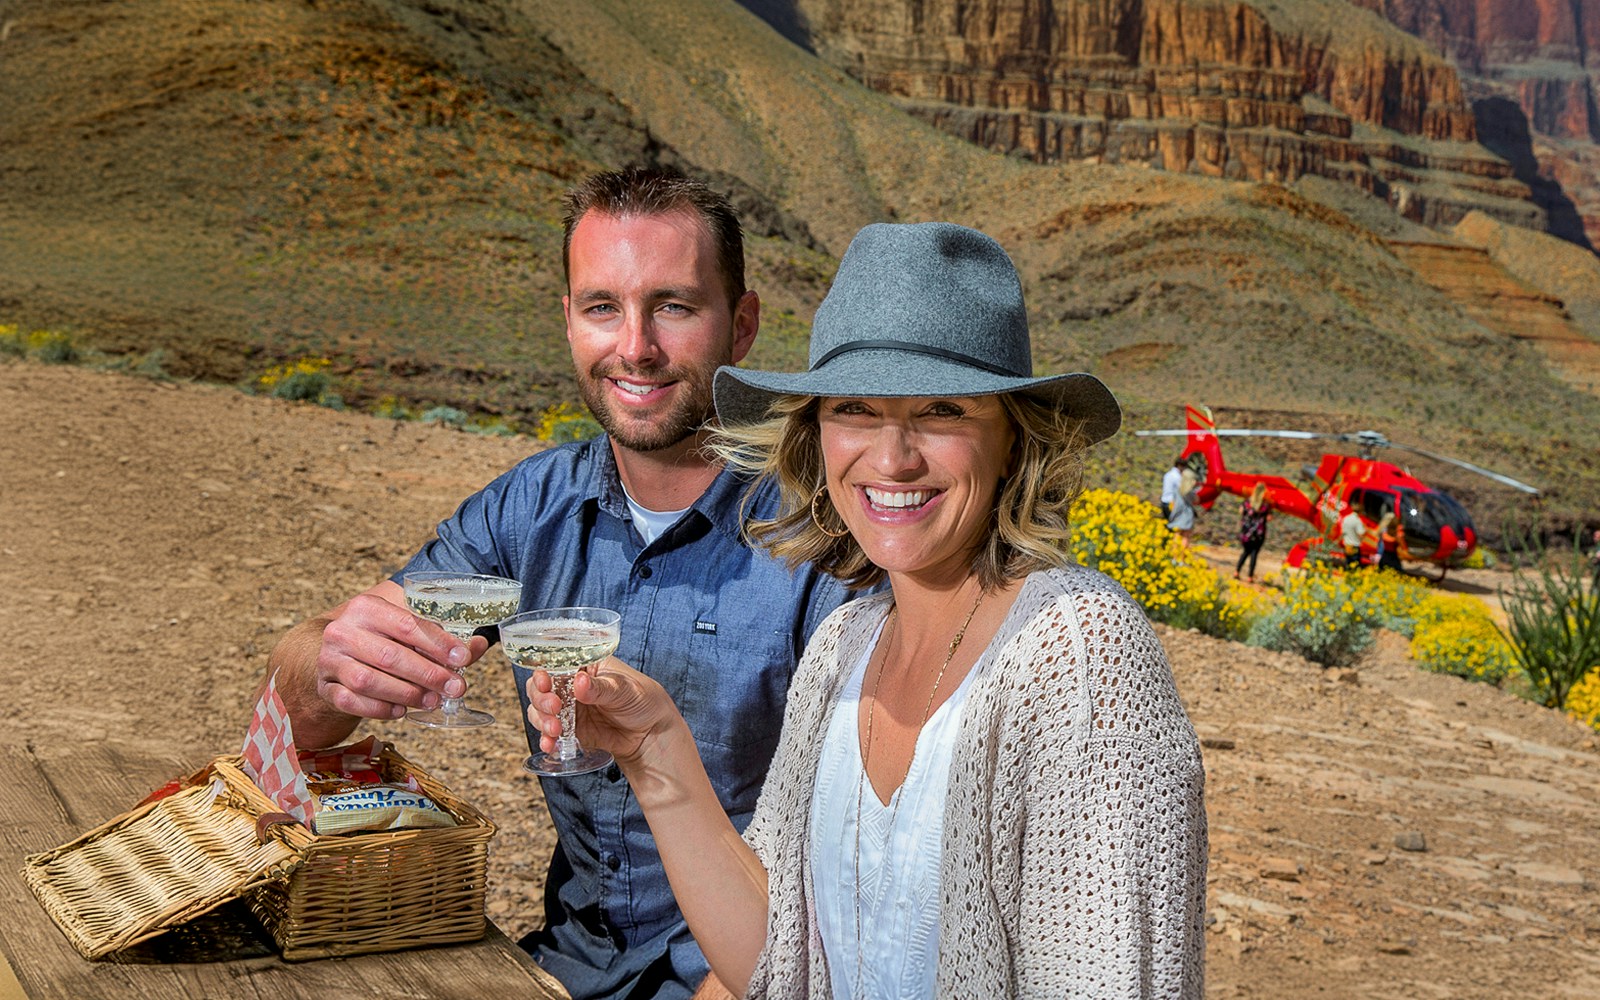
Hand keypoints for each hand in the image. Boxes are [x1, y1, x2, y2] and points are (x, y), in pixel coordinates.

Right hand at [314, 587, 487, 719]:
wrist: (337, 656)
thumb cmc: (380, 640)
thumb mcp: (407, 630)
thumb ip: (442, 638)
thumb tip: (477, 646)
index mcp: (366, 607)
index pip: (406, 624)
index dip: (438, 643)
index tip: (463, 658)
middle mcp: (343, 631)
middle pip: (389, 656)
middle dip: (428, 674)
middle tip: (455, 687)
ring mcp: (329, 660)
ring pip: (368, 681)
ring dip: (406, 693)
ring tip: (432, 700)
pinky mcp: (324, 686)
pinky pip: (351, 702)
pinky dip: (379, 709)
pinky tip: (401, 711)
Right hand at [526, 657, 680, 765]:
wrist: (651, 733)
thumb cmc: (643, 700)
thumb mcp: (625, 690)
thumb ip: (601, 688)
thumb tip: (579, 681)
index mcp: (585, 666)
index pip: (556, 664)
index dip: (544, 673)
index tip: (545, 683)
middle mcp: (572, 685)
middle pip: (541, 688)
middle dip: (541, 698)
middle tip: (554, 708)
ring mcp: (569, 708)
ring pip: (540, 710)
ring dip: (542, 720)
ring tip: (555, 730)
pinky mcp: (570, 729)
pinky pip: (549, 733)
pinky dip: (546, 739)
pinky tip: (550, 744)